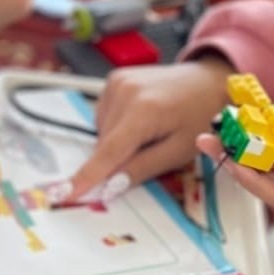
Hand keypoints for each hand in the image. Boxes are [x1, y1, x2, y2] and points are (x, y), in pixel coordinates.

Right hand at [56, 56, 236, 199]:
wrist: (208, 81)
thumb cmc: (200, 116)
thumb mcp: (179, 151)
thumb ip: (142, 168)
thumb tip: (110, 186)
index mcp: (144, 110)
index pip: (108, 151)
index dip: (87, 176)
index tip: (65, 194)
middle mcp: (124, 90)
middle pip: (105, 144)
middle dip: (119, 160)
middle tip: (152, 152)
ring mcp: (116, 82)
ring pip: (103, 133)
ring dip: (118, 143)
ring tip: (151, 132)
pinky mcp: (114, 79)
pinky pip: (105, 117)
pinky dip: (118, 128)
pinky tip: (140, 121)